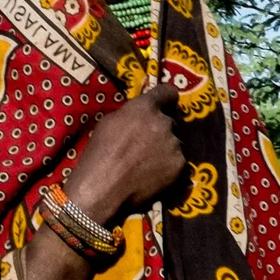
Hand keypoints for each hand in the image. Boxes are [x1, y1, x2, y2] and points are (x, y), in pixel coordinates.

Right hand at [65, 83, 185, 225]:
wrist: (104, 188)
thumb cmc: (99, 154)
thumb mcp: (108, 123)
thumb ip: (130, 114)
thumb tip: (139, 115)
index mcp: (145, 108)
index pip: (167, 92)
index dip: (166, 98)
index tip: (166, 103)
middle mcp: (164, 122)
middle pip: (170, 121)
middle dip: (160, 129)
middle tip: (147, 143)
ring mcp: (174, 144)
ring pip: (175, 142)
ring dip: (166, 148)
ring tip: (149, 163)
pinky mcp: (180, 165)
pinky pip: (178, 160)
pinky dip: (169, 166)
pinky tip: (155, 174)